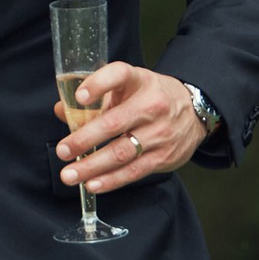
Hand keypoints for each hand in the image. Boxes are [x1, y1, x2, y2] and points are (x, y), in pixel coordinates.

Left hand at [58, 66, 205, 196]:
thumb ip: (95, 98)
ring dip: (92, 166)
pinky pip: (134, 171)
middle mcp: (152, 105)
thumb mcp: (128, 87)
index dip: (98, 85)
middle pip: (114, 123)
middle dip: (84, 139)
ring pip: (121, 152)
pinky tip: (93, 184)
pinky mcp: (164, 156)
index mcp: (139, 81)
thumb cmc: (151, 97)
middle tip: (63, 151)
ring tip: (70, 175)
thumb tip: (62, 110)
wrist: (196, 111)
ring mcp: (160, 132)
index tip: (79, 97)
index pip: (119, 76)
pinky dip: (111, 180)